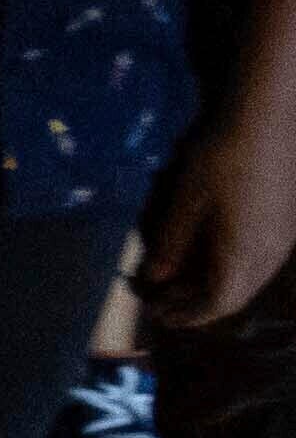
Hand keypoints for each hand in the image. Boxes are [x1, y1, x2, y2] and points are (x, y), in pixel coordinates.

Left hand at [149, 83, 295, 330]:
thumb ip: (169, 244)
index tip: (159, 316)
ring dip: (213, 285)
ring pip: (249, 279)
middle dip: (195, 303)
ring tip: (178, 281)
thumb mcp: (185, 201)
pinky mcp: (286, 223)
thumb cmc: (221, 159)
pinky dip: (229, 267)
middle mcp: (270, 255)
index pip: (218, 302)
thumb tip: (154, 278)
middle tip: (161, 302)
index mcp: (244, 255)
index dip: (188, 314)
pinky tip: (209, 255)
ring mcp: (282, 239)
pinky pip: (258, 260)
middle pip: (235, 295)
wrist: (269, 121)